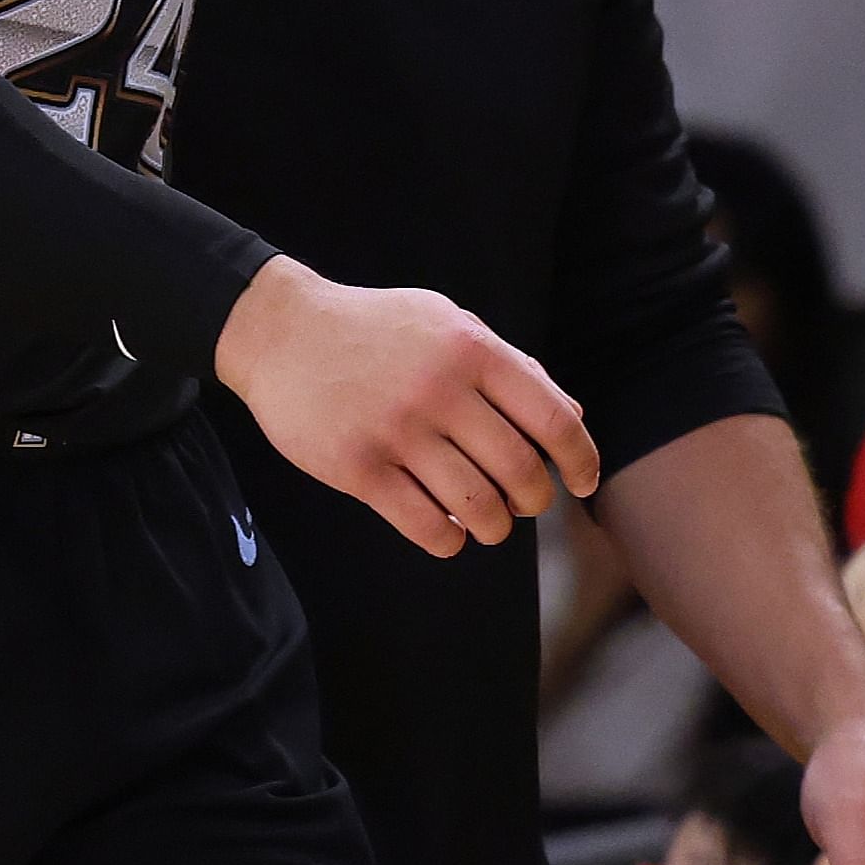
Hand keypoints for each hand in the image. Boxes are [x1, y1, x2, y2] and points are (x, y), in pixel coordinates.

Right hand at [212, 261, 596, 554]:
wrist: (282, 331)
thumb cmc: (377, 331)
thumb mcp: (447, 324)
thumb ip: (510, 366)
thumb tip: (573, 417)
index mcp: (471, 350)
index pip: (553, 419)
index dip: (581, 460)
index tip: (582, 482)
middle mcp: (439, 390)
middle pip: (520, 472)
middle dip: (534, 501)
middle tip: (523, 503)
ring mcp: (396, 431)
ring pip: (477, 508)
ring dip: (494, 528)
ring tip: (487, 522)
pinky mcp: (357, 468)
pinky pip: (426, 526)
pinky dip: (449, 539)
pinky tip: (447, 530)